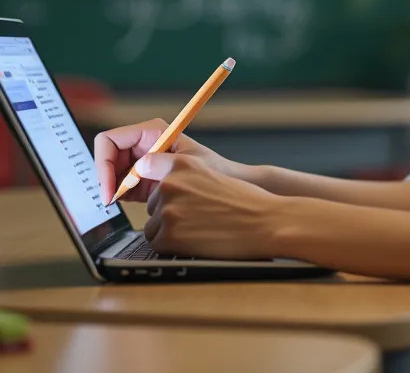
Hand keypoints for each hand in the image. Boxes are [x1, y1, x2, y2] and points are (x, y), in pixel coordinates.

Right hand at [93, 118, 242, 204]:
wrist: (230, 186)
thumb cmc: (215, 171)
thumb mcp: (186, 167)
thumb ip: (160, 167)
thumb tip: (136, 170)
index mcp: (151, 131)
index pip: (109, 140)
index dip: (103, 163)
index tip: (110, 188)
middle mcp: (143, 143)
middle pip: (107, 157)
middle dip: (105, 178)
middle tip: (110, 201)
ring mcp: (141, 161)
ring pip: (110, 173)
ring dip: (111, 188)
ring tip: (118, 204)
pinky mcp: (142, 179)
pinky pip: (120, 185)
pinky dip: (118, 195)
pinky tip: (125, 205)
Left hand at [141, 154, 283, 259]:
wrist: (264, 223)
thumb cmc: (245, 201)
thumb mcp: (211, 175)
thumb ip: (184, 176)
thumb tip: (159, 187)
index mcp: (182, 164)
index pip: (146, 166)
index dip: (148, 179)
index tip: (153, 188)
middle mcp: (171, 183)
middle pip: (152, 202)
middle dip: (167, 211)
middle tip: (196, 216)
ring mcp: (168, 210)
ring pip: (153, 224)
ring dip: (170, 229)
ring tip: (199, 229)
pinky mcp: (169, 235)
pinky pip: (157, 242)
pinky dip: (172, 245)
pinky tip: (195, 240)